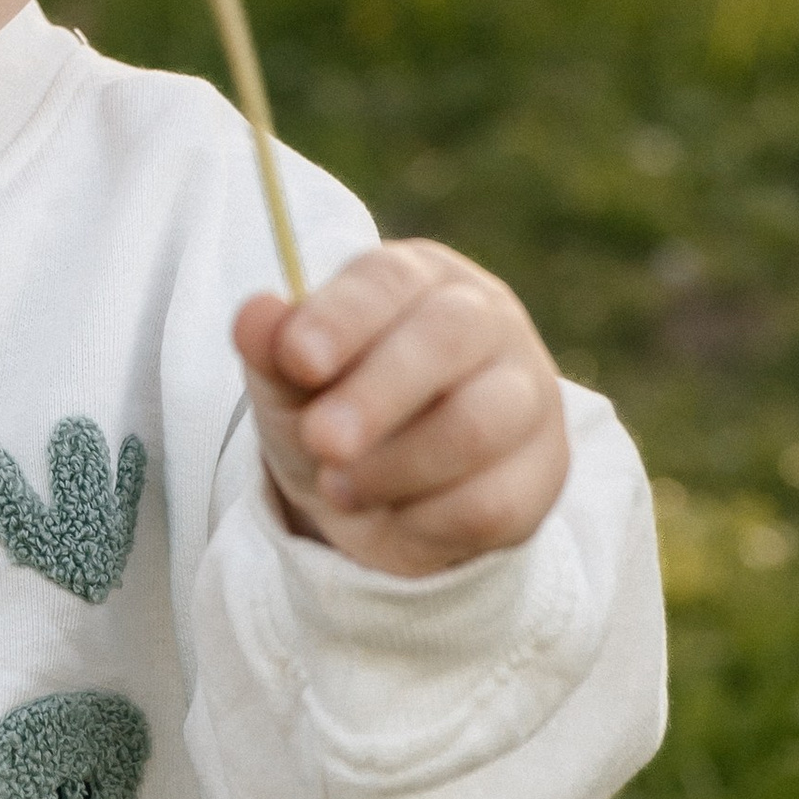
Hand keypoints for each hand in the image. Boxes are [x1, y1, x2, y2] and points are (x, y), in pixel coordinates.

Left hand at [235, 239, 568, 580]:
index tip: (297, 358)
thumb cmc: (332, 409)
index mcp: (419, 277)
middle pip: (449, 338)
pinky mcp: (543, 471)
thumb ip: (273, 349)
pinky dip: (426, 520)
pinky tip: (393, 516)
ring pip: (477, 424)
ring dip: (395, 465)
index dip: (343, 316)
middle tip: (321, 440)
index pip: (389, 278)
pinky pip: (492, 501)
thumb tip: (255, 316)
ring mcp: (526, 394)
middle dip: (378, 393)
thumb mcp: (290, 383)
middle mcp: (486, 320)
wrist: (377, 498)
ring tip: (337, 489)